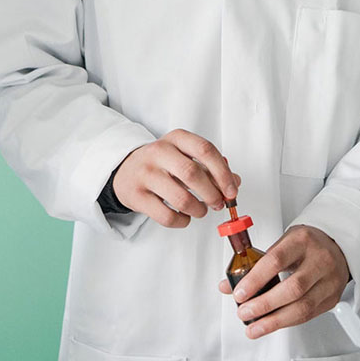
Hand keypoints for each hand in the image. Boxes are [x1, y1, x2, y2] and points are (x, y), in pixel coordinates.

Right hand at [113, 129, 239, 228]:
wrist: (125, 170)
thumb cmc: (162, 164)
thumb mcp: (185, 156)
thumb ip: (210, 168)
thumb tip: (234, 183)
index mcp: (176, 138)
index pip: (205, 150)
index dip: (223, 173)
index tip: (232, 190)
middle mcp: (159, 152)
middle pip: (192, 174)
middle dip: (212, 194)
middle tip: (218, 204)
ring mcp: (146, 174)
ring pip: (180, 198)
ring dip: (198, 210)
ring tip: (200, 210)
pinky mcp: (137, 196)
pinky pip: (166, 216)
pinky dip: (182, 221)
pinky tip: (184, 217)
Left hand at [217, 224, 349, 337]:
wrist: (335, 246)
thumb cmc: (305, 244)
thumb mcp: (281, 244)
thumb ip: (256, 265)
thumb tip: (229, 286)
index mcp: (302, 241)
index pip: (276, 261)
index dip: (256, 280)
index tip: (240, 293)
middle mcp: (319, 260)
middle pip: (292, 288)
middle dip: (264, 304)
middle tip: (244, 312)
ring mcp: (329, 280)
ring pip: (303, 307)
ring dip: (274, 321)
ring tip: (254, 327)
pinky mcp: (332, 298)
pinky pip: (308, 315)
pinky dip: (287, 322)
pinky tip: (272, 324)